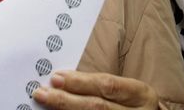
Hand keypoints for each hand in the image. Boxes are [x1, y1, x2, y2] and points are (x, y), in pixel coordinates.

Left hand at [32, 71, 158, 109]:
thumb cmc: (133, 104)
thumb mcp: (127, 91)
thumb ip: (100, 85)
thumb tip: (62, 80)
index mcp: (140, 94)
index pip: (107, 86)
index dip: (80, 82)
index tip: (56, 77)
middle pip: (97, 107)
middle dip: (66, 100)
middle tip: (42, 93)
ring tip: (46, 104)